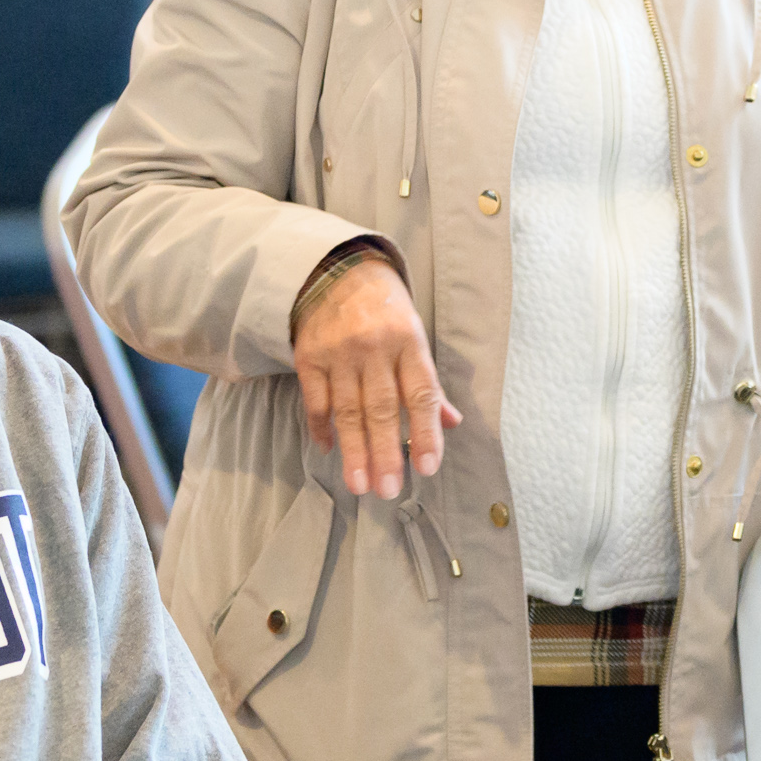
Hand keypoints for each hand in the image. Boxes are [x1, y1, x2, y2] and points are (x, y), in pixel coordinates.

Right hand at [292, 253, 458, 498]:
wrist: (338, 270)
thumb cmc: (386, 311)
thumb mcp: (415, 337)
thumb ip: (430, 383)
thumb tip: (451, 423)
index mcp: (409, 343)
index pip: (422, 394)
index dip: (426, 432)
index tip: (428, 468)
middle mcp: (375, 348)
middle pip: (382, 409)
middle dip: (387, 452)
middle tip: (390, 490)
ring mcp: (339, 352)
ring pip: (348, 410)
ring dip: (355, 450)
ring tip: (361, 484)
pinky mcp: (309, 355)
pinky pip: (315, 399)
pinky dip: (321, 427)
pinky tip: (329, 450)